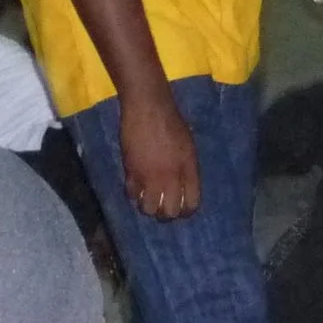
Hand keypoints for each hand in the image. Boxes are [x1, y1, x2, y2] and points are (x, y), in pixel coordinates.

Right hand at [120, 92, 201, 219]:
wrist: (148, 108)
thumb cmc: (172, 122)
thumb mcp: (189, 145)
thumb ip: (187, 168)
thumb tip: (184, 186)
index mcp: (188, 170)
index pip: (191, 203)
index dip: (187, 211)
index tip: (182, 210)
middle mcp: (171, 178)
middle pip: (170, 212)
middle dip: (167, 213)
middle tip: (163, 207)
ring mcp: (150, 177)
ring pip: (149, 209)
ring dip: (149, 207)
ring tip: (149, 200)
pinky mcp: (131, 172)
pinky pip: (132, 195)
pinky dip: (134, 194)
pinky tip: (136, 187)